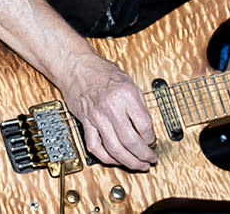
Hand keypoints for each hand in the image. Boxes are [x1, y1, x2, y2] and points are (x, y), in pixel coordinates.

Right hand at [58, 55, 157, 170]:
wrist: (76, 66)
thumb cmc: (102, 71)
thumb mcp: (129, 82)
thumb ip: (139, 104)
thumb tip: (148, 128)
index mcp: (126, 95)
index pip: (144, 126)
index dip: (151, 138)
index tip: (153, 141)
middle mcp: (111, 106)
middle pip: (131, 141)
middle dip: (144, 155)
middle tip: (151, 159)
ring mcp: (96, 116)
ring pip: (114, 149)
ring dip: (128, 162)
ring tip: (138, 165)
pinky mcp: (85, 122)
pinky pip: (95, 147)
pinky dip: (106, 158)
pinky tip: (116, 160)